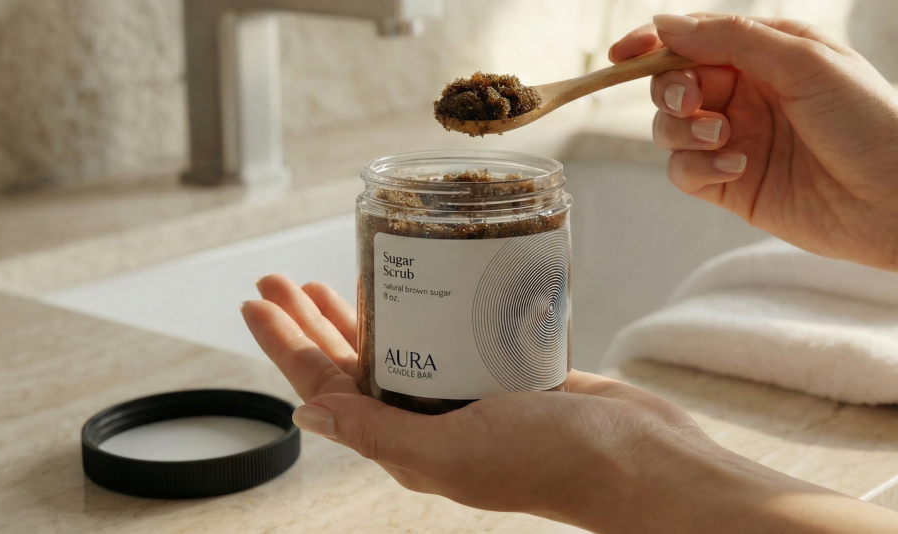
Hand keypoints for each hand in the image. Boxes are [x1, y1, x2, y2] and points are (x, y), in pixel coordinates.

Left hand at [240, 275, 717, 525]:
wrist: (640, 459)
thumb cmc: (554, 463)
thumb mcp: (451, 450)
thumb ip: (376, 432)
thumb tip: (306, 413)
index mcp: (407, 444)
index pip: (326, 387)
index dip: (287, 344)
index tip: (257, 301)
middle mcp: (432, 421)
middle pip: (352, 362)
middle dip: (311, 320)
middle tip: (279, 278)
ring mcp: (471, 396)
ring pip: (400, 346)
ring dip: (362, 311)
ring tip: (328, 278)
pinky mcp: (510, 373)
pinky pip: (454, 333)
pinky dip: (429, 304)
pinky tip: (420, 280)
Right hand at [616, 15, 897, 434]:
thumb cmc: (869, 122)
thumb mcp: (803, 62)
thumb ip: (730, 39)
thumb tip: (664, 24)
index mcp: (765, 54)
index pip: (691, 39)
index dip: (652, 43)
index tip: (624, 54)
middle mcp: (746, 94)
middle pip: (670, 82)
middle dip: (670, 89)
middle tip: (695, 100)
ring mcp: (737, 141)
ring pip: (669, 128)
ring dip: (682, 129)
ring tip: (725, 139)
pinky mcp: (735, 187)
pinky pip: (684, 171)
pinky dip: (696, 165)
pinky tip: (734, 165)